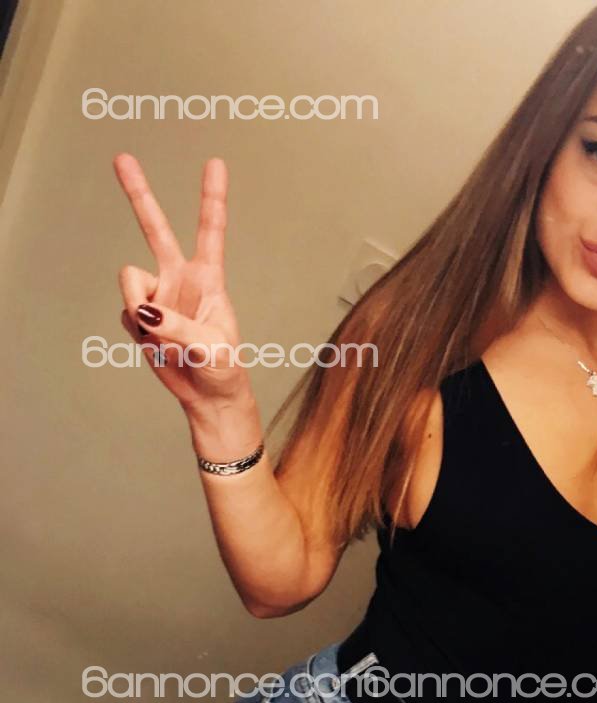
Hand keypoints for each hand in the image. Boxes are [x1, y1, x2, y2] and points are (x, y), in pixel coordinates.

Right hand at [113, 153, 252, 412]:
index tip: (216, 164)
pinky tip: (156, 344)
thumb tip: (145, 311)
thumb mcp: (212, 349)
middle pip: (156, 229)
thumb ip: (179, 328)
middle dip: (138, 194)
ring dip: (139, 308)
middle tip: (121, 158)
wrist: (207, 397)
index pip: (211, 232)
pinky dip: (138, 333)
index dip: (212, 198)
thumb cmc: (222, 370)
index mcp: (209, 280)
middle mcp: (180, 280)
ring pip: (129, 282)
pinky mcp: (141, 317)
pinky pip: (126, 314)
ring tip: (163, 336)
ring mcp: (158, 297)